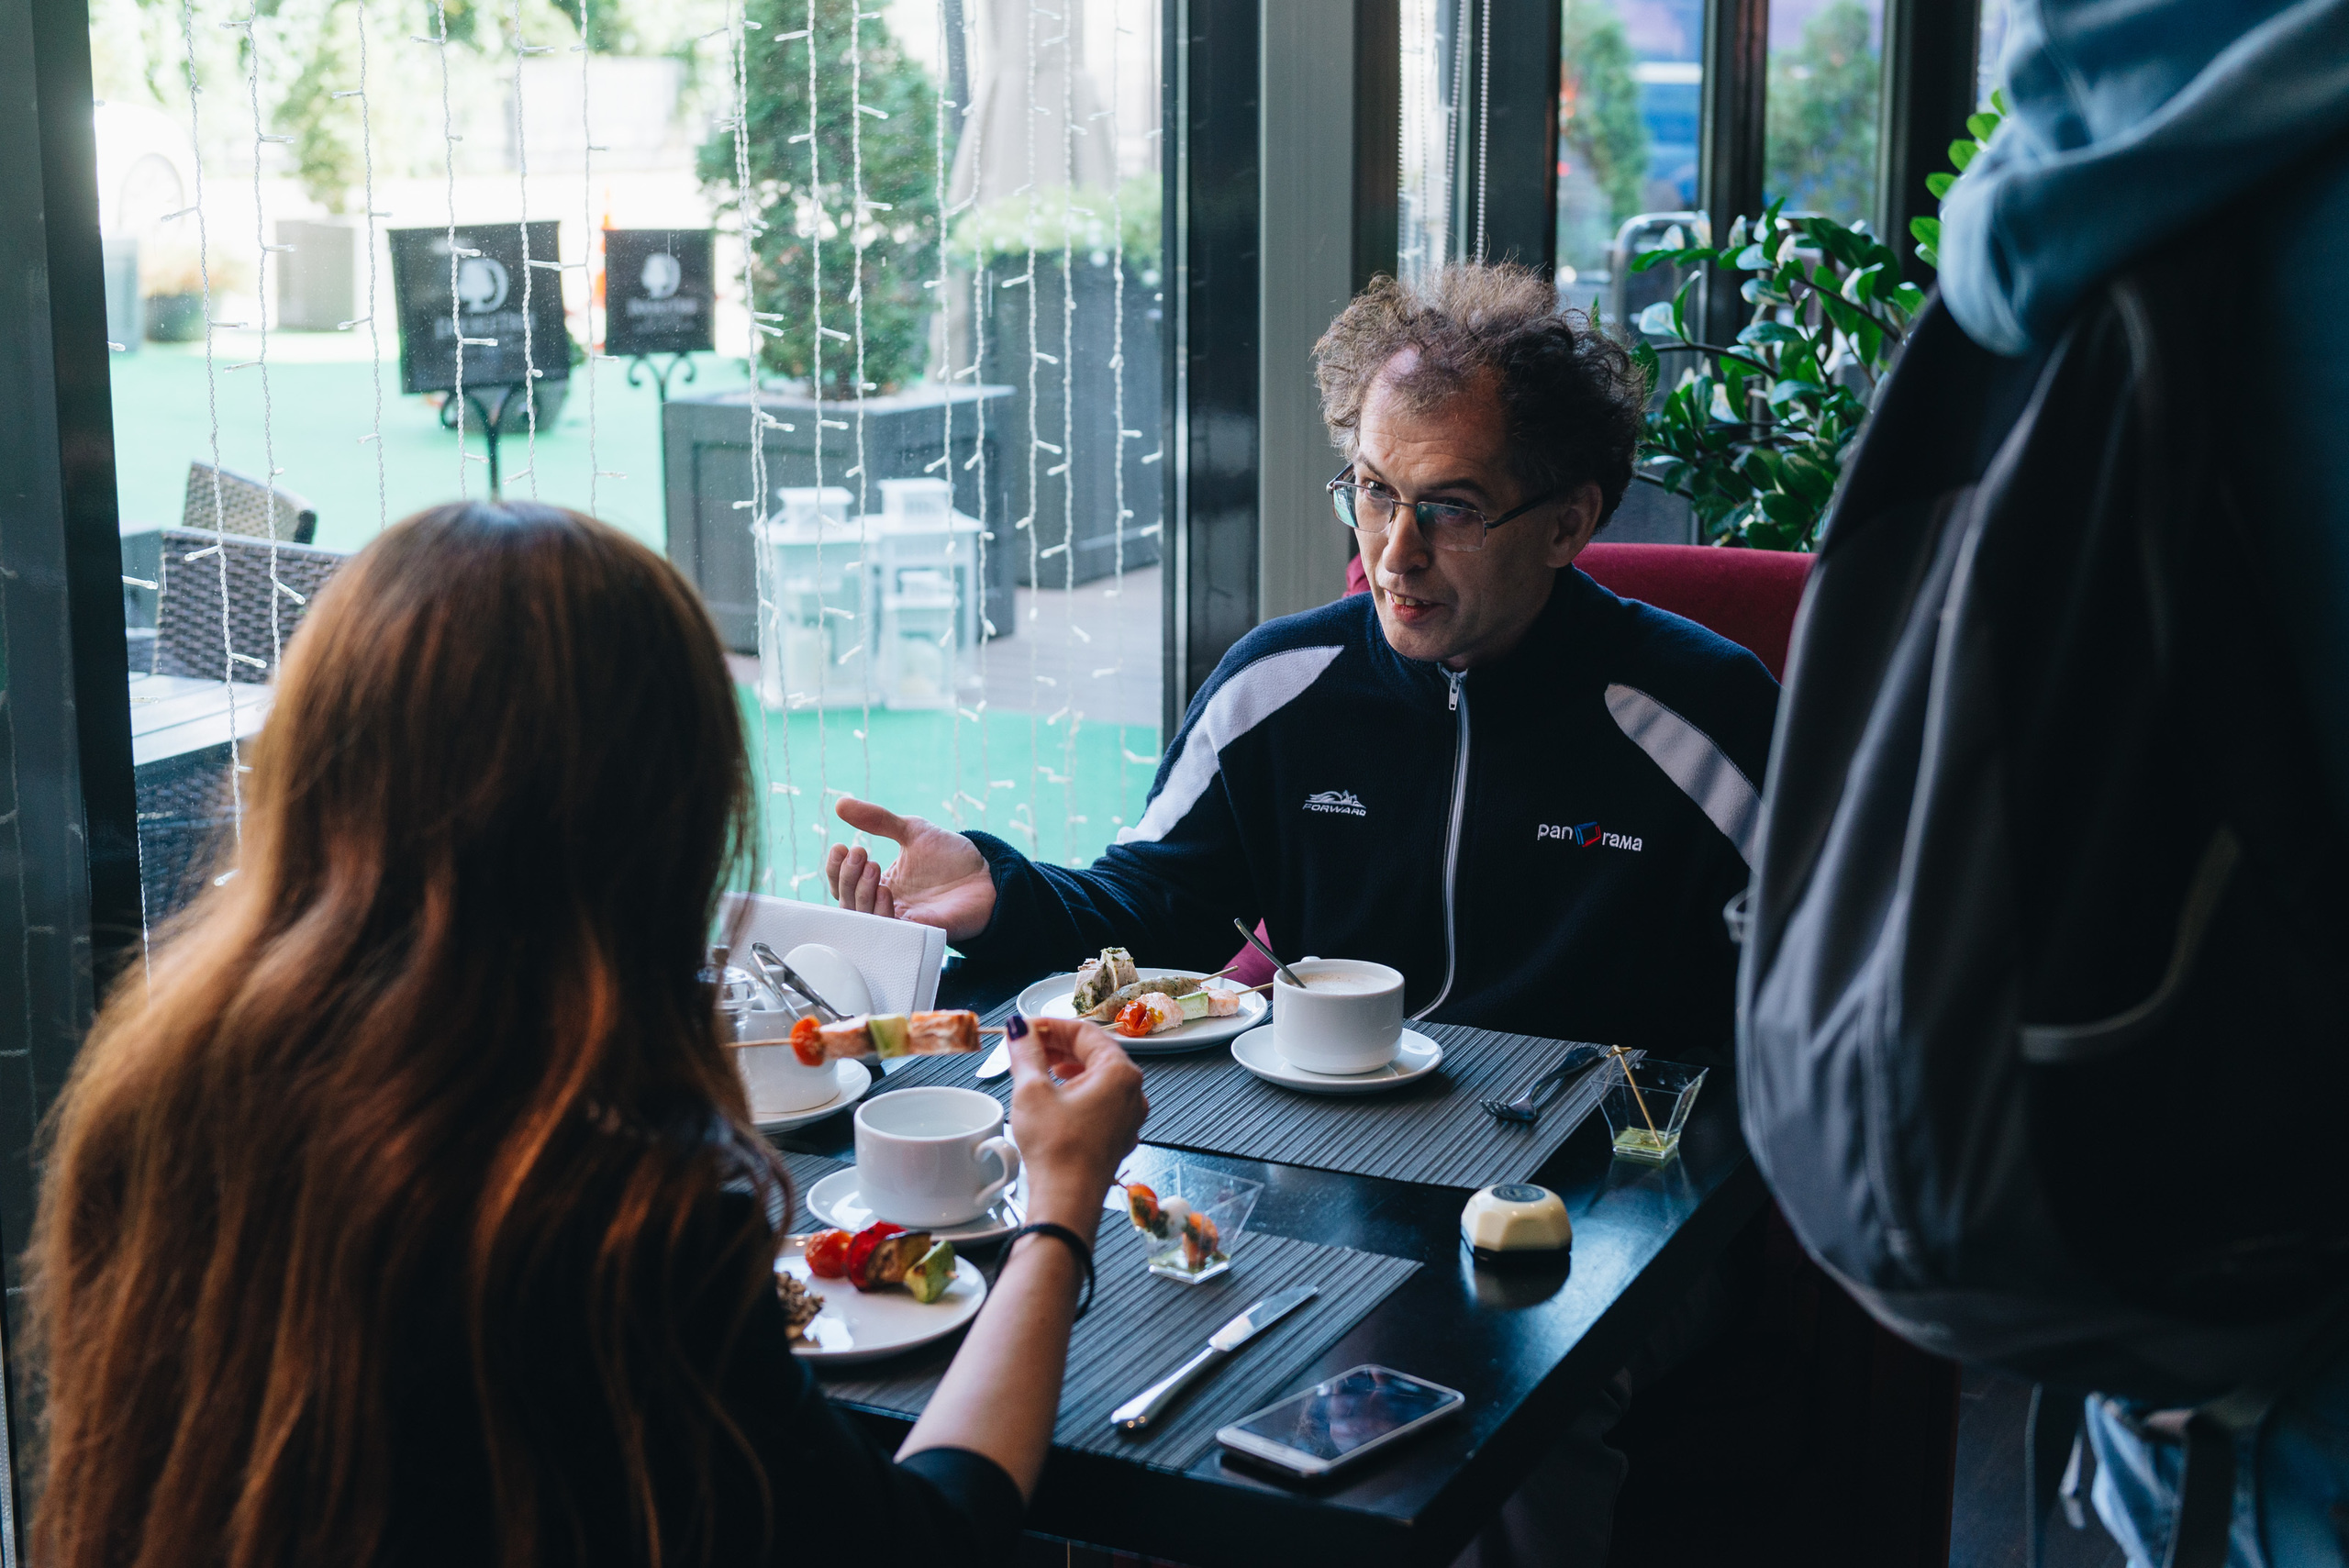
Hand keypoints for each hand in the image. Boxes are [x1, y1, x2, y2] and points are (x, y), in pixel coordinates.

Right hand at [824, 797, 997, 941]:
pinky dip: (883, 915)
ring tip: (874, 868)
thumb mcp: (910, 830)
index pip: (842, 886)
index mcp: (877, 885)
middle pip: (846, 906)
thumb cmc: (949, 856)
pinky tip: (886, 891)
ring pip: (865, 923)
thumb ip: (877, 819)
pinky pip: (893, 934)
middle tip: (862, 853)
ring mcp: (902, 922)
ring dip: (861, 895)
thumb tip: (840, 803)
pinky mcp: (922, 933)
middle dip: (847, 878)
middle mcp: (885, 907)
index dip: (835, 869)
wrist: (987, 872)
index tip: (841, 846)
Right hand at [1006, 1018, 1146, 1232]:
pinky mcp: (1117, 1134)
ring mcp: (1128, 1115)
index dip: (1050, 1026)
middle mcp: (1132, 1092)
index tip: (1025, 1027)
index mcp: (1120, 1073)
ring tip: (1037, 1067)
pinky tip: (1054, 1095)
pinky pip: (1100, 1100)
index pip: (1084, 1032)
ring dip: (1067, 1067)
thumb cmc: (1057, 1151)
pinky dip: (1077, 1090)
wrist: (1067, 1201)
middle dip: (1058, 1045)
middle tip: (1026, 1044)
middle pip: (1094, 1052)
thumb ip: (1026, 1052)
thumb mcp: (1032, 1091)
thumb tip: (1019, 1030)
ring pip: (1097, 1076)